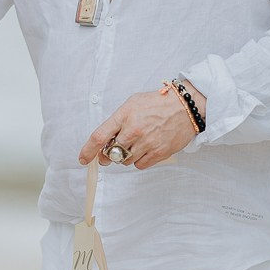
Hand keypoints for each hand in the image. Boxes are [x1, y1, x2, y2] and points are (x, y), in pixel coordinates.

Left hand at [78, 84, 206, 170]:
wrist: (185, 107)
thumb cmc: (158, 103)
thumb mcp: (132, 103)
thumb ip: (117, 121)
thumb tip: (105, 140)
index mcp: (124, 115)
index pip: (99, 137)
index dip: (88, 150)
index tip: (83, 158)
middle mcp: (134, 130)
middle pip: (111, 153)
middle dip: (109, 154)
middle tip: (115, 148)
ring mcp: (146, 142)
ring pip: (125, 161)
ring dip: (126, 156)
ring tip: (137, 143)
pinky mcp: (159, 152)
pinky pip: (139, 165)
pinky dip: (139, 161)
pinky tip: (145, 149)